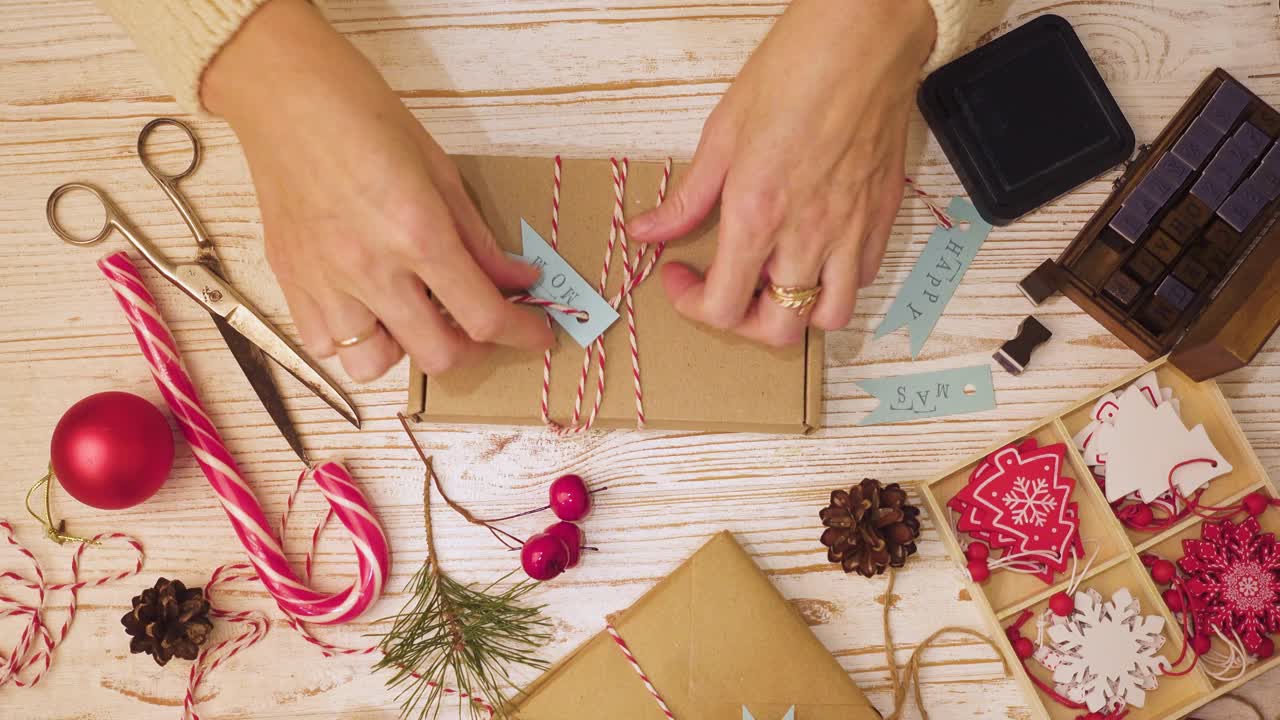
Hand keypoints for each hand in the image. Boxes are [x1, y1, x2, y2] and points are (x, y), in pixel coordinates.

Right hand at [203, 0, 551, 381]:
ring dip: (403, 349)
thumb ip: (478, 236)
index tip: (536, 334)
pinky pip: (323, 344)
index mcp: (417, 234)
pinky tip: (364, 305)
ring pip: (372, 364)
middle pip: (436, 356)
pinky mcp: (289, 280)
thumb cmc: (363, 113)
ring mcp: (324, 281)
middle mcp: (370, 270)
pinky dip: (351, 338)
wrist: (281, 91)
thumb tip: (515, 279)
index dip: (521, 334)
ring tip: (411, 314)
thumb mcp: (440, 168)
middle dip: (472, 349)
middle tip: (478, 326)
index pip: (482, 315)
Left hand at [628, 0, 936, 345]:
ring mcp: (852, 232)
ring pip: (828, 317)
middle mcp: (808, 236)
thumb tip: (647, 231)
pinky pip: (862, 280)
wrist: (863, 40)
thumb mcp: (722, 133)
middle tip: (724, 289)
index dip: (690, 304)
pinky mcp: (882, 218)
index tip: (678, 276)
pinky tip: (812, 254)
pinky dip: (834, 285)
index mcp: (758, 215)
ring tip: (773, 281)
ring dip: (795, 313)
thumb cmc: (794, 72)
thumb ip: (686, 197)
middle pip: (777, 329)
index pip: (722, 307)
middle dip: (741, 322)